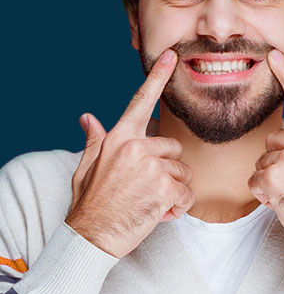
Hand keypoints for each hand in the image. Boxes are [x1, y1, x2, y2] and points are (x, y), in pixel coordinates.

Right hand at [65, 49, 194, 258]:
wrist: (92, 236)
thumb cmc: (90, 203)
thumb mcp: (87, 167)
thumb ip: (95, 141)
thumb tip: (88, 117)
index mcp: (118, 138)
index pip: (140, 102)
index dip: (157, 77)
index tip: (170, 57)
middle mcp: (135, 147)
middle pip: (173, 150)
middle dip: (167, 172)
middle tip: (147, 190)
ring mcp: (151, 167)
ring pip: (183, 173)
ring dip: (173, 191)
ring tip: (150, 203)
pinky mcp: (164, 188)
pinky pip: (186, 194)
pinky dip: (177, 208)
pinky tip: (158, 213)